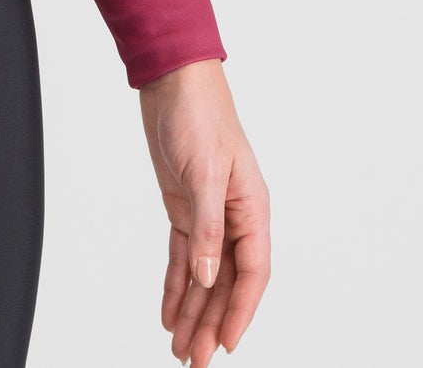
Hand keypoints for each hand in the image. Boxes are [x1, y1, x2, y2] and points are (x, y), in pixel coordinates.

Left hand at [139, 58, 269, 363]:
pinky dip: (176, 284)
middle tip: (195, 359)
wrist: (173, 81)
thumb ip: (207, 227)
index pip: (251, 273)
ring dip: (193, 311)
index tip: (225, 343)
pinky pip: (183, 255)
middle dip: (211, 322)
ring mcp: (208, 213)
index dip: (239, 311)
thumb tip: (207, 276)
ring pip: (204, 275)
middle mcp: (233, 216)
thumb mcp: (203, 171)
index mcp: (252, 208)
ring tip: (180, 348)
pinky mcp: (184, 206)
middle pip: (226, 282)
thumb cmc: (200, 114)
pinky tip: (170, 311)